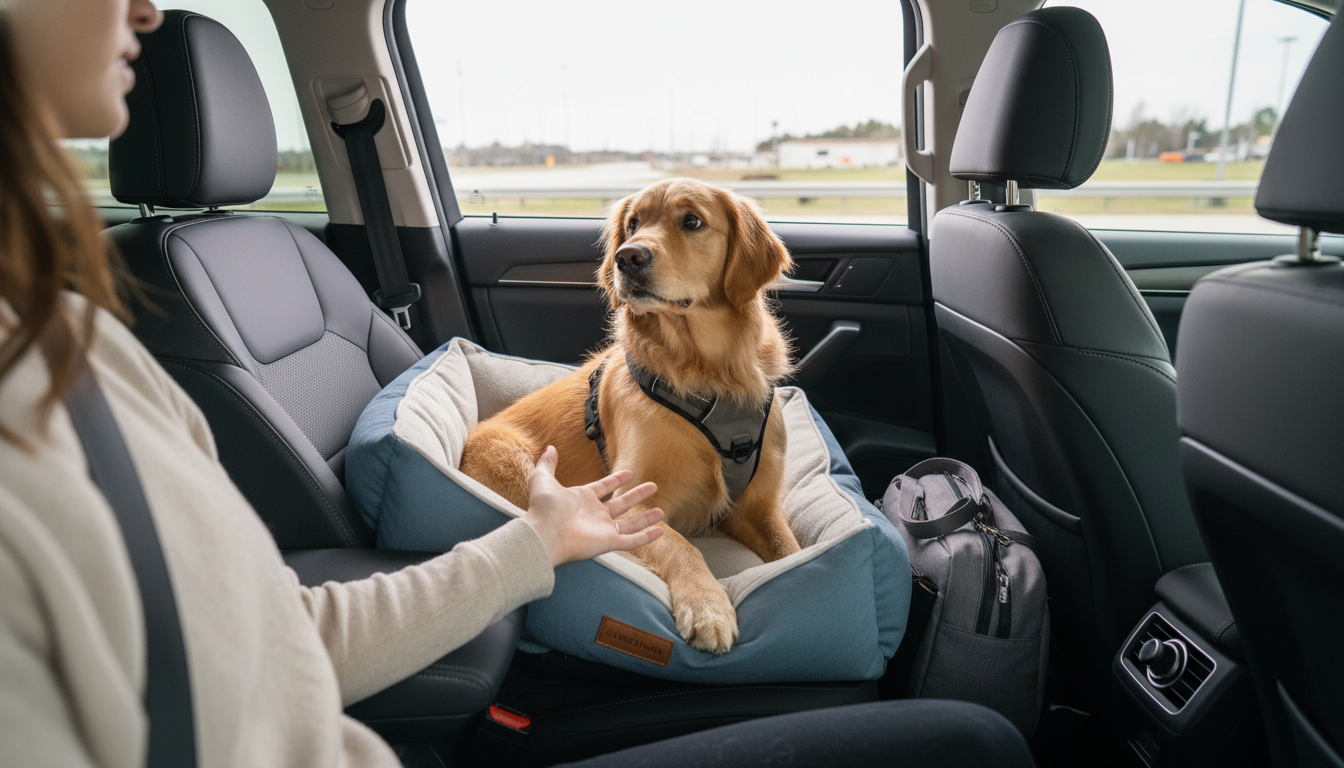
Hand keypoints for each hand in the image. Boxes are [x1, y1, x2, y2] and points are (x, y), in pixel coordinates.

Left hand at [521, 446, 664, 565]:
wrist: (544, 533)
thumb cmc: (543, 508)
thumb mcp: (543, 478)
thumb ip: (548, 463)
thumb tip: (550, 448)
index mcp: (582, 499)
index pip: (604, 487)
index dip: (617, 480)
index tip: (629, 473)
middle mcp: (595, 515)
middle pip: (621, 504)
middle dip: (637, 495)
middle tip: (653, 486)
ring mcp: (603, 529)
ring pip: (630, 523)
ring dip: (646, 518)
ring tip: (661, 511)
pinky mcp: (609, 542)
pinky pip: (632, 541)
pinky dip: (646, 537)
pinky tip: (659, 532)